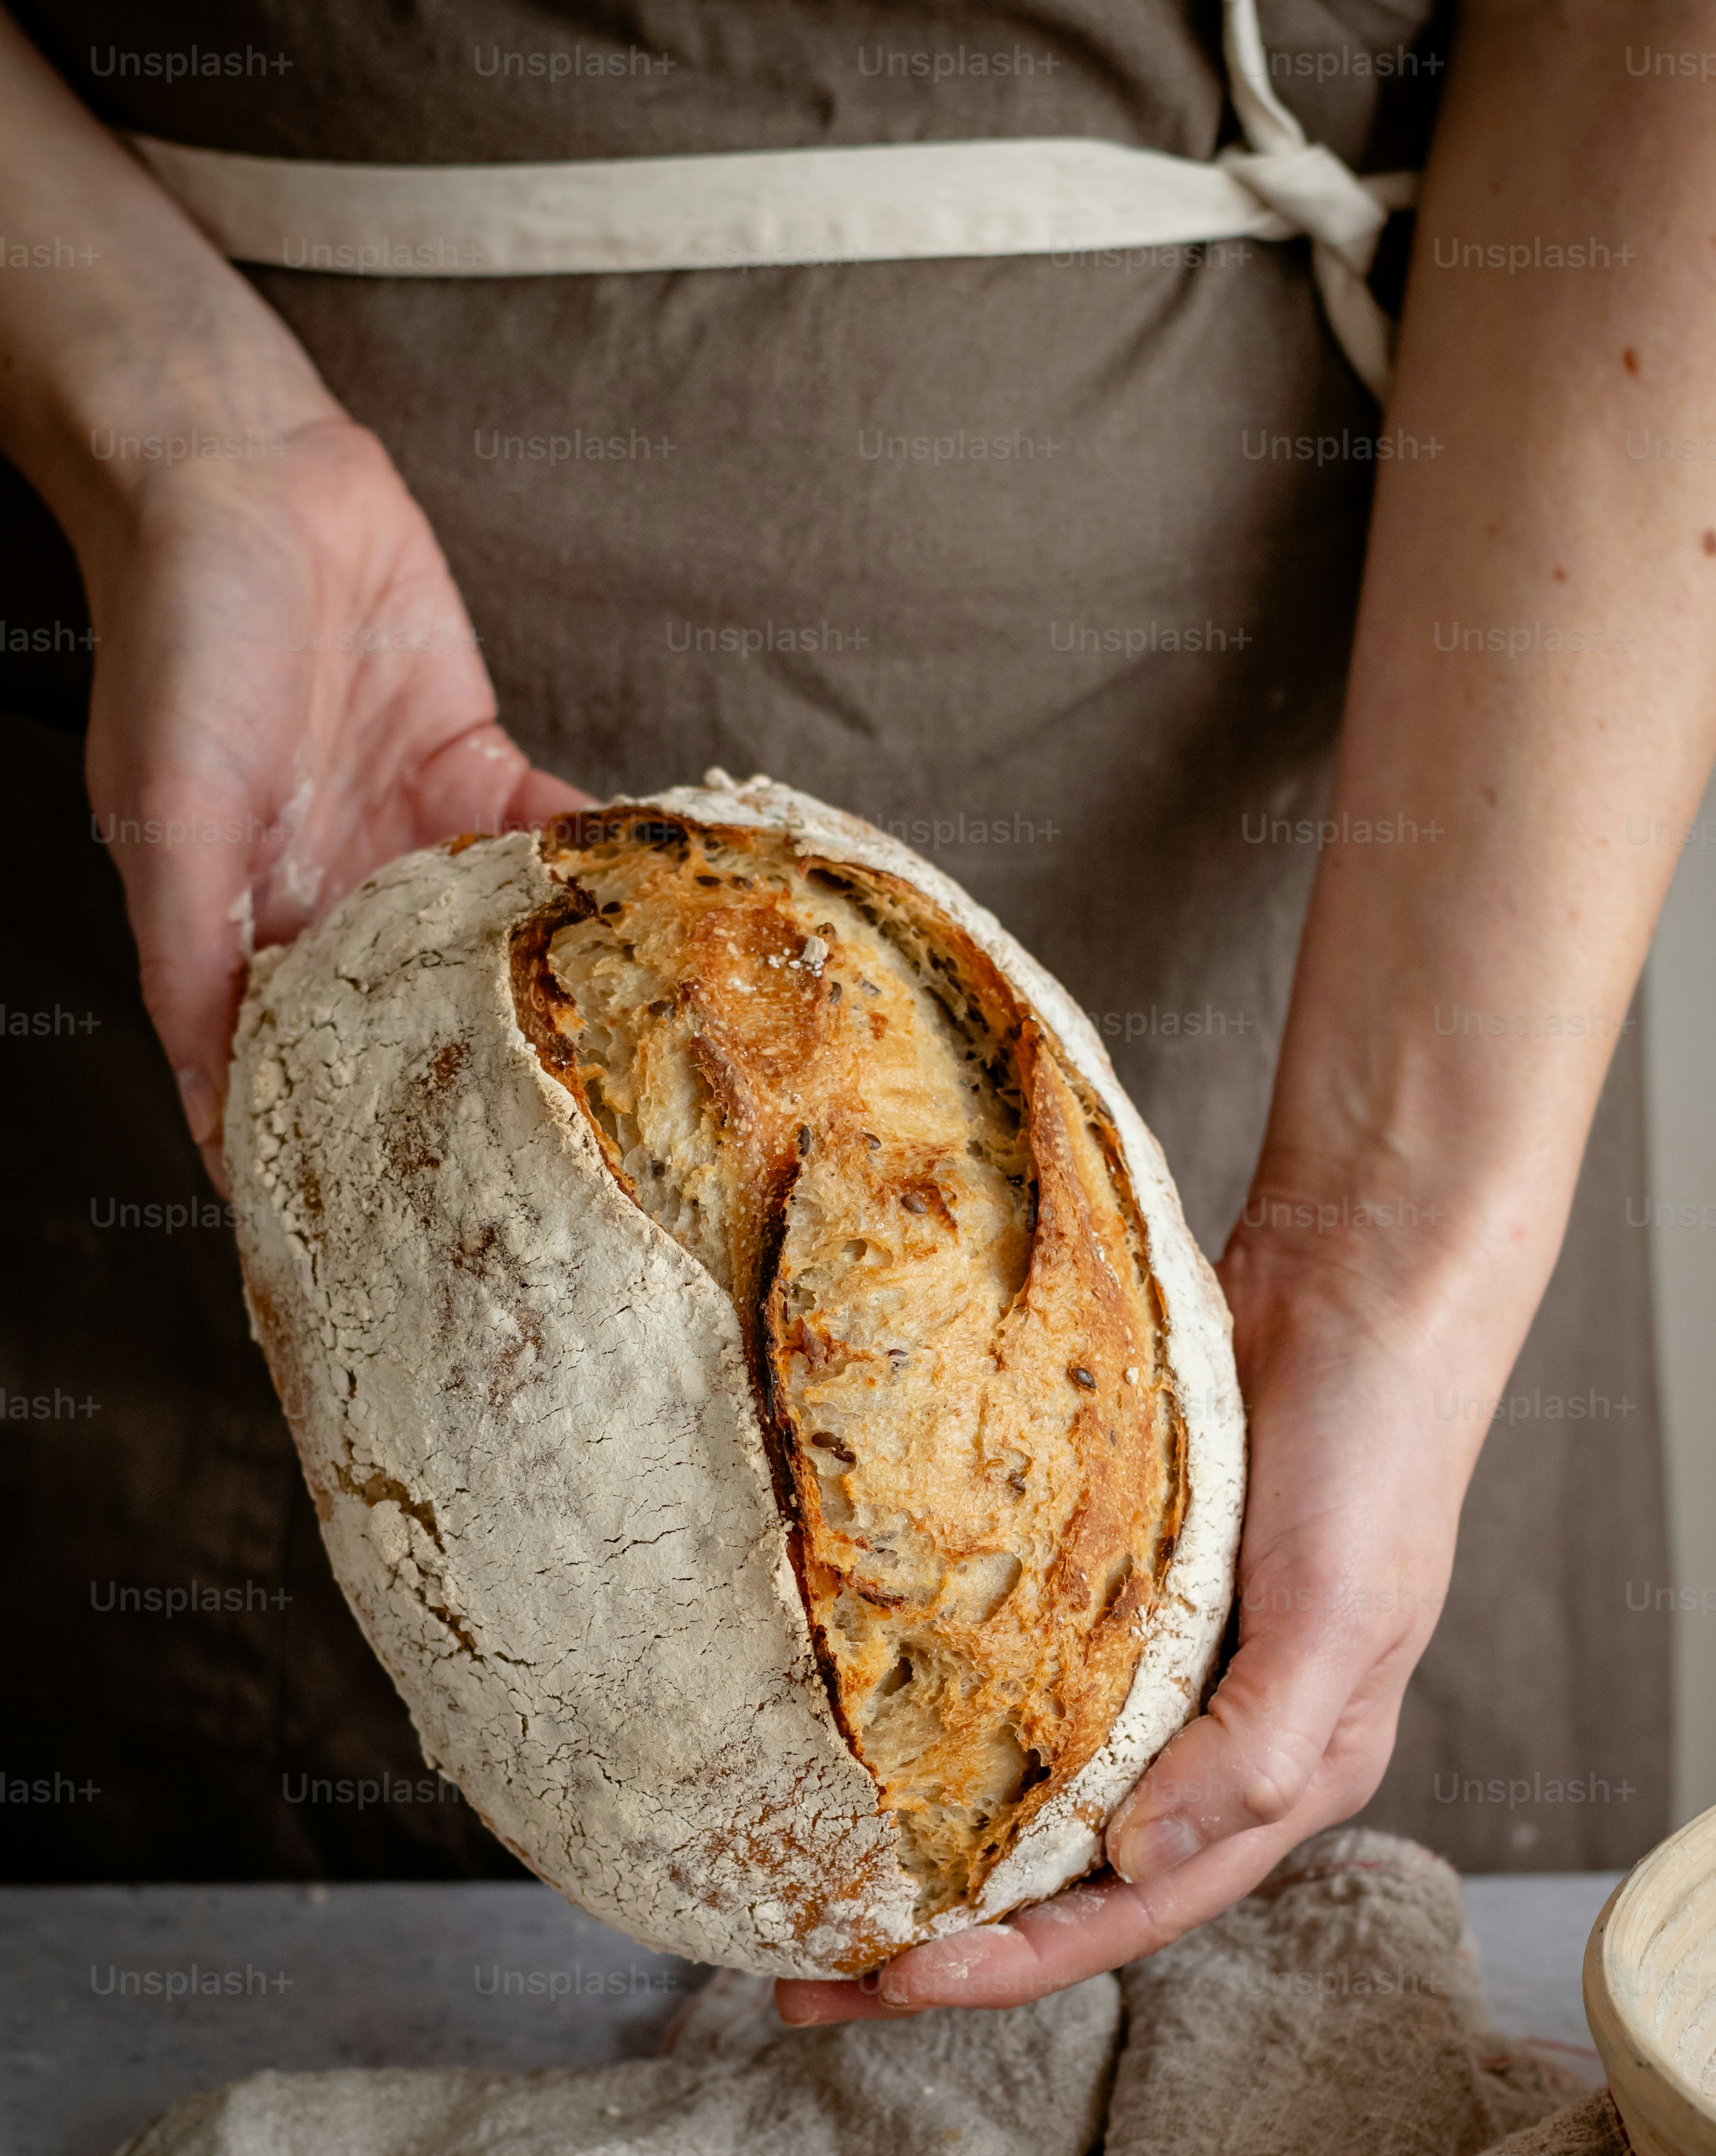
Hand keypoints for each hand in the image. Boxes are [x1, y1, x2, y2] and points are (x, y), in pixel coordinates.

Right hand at [77, 412, 579, 1184]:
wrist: (243, 474)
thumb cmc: (178, 643)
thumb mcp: (168, 822)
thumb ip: (193, 968)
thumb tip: (213, 1117)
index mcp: (251, 937)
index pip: (303, 1077)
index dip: (357, 1157)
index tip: (424, 1244)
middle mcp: (339, 908)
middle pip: (421, 1029)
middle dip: (489, 1100)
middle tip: (576, 1190)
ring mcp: (416, 845)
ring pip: (502, 949)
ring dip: (568, 1000)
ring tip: (648, 1082)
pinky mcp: (479, 775)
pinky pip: (555, 847)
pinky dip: (605, 882)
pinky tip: (670, 926)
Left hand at [776, 1173, 1494, 2024]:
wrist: (1354, 1290)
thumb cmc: (1376, 1462)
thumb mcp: (1344, 1618)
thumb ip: (1254, 1749)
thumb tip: (1136, 1859)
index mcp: (1280, 1775)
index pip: (1133, 1906)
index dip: (1017, 1959)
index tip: (897, 1985)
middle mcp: (1208, 1739)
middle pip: (1062, 1872)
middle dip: (942, 1937)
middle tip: (807, 1978)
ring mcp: (1153, 1663)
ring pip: (1025, 1786)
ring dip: (925, 1845)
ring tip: (807, 1877)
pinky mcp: (1108, 1587)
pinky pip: (1011, 1674)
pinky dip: (940, 1719)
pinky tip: (861, 1734)